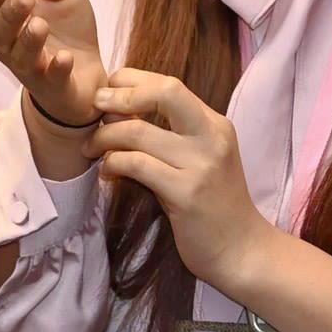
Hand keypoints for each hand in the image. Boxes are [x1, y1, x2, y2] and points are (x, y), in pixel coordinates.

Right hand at [0, 0, 107, 133]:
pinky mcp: (56, 87)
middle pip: (1, 32)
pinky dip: (57, 68)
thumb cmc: (67, 28)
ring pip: (22, 58)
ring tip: (40, 24)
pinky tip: (64, 57)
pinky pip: (53, 80)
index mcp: (9, 20)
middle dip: (11, 14)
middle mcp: (12, 46)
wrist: (89, 71)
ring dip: (29, 41)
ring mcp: (33, 70)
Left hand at [86, 69, 275, 295]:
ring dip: (105, 136)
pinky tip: (107, 171)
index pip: (171, 85)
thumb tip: (119, 112)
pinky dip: (113, 163)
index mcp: (215, 125)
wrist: (241, 250)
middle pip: (164, 92)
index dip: (134, 81)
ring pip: (140, 132)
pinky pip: (137, 165)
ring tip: (90, 146)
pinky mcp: (186, 193)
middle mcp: (212, 138)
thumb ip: (171, 135)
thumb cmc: (214, 206)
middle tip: (95, 104)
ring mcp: (201, 165)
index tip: (109, 91)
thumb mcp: (200, 160)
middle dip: (122, 93)